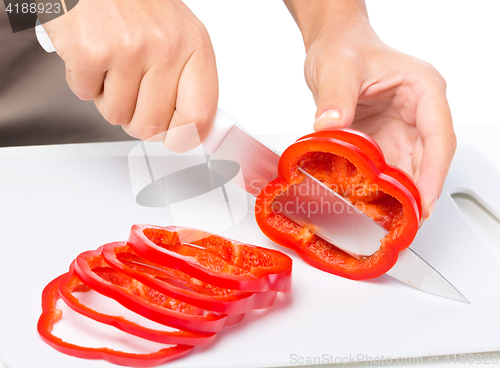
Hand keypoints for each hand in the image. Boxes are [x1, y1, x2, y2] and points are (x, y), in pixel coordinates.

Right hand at [42, 0, 217, 145]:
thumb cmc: (139, 4)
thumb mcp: (180, 36)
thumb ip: (189, 81)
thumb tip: (197, 127)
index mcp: (194, 47)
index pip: (200, 116)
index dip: (185, 138)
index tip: (177, 140)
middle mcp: (166, 48)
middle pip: (153, 127)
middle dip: (138, 120)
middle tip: (134, 95)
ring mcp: (129, 50)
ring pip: (117, 116)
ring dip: (110, 99)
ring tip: (113, 67)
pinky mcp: (92, 51)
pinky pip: (86, 96)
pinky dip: (85, 83)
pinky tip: (94, 57)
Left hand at [285, 0, 455, 219]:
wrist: (333, 47)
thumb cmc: (345, 48)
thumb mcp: (338, 67)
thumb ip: (335, 96)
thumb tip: (331, 125)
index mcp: (423, 89)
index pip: (438, 138)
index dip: (434, 174)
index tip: (424, 202)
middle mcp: (418, 112)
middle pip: (428, 160)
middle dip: (418, 193)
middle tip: (405, 222)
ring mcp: (402, 128)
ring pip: (409, 169)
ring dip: (400, 194)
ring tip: (388, 219)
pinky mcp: (384, 139)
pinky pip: (387, 167)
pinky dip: (381, 186)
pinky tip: (371, 202)